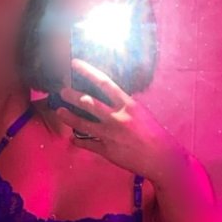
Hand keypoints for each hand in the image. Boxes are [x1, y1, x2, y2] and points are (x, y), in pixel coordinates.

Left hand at [54, 57, 177, 180]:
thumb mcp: (142, 113)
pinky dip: (78, 141)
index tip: (74, 63)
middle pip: (88, 102)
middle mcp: (117, 117)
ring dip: (69, 117)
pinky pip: (87, 144)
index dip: (87, 71)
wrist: (162, 157)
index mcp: (128, 104)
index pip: (104, 83)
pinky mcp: (107, 151)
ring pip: (83, 124)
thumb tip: (111, 98)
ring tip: (59, 111)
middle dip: (72, 95)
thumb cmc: (155, 134)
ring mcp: (110, 135)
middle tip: (62, 91)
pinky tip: (73, 138)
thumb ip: (125, 105)